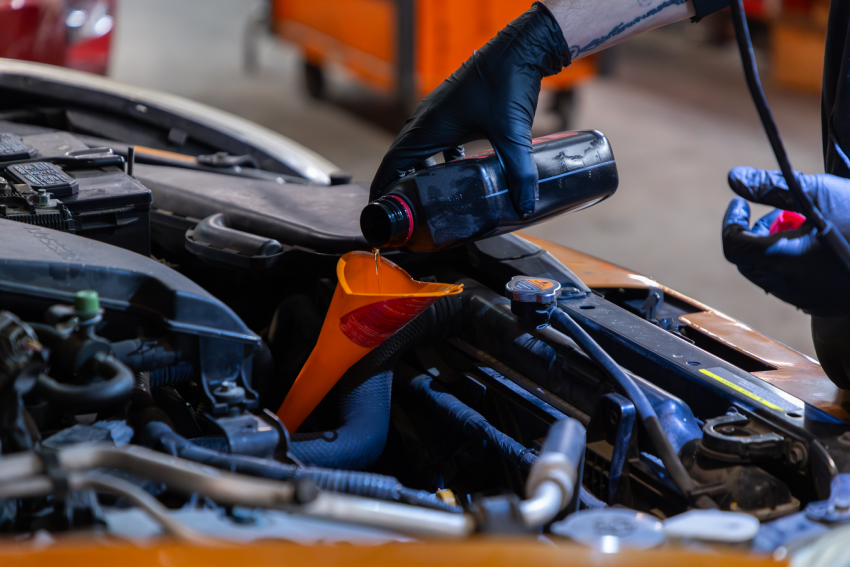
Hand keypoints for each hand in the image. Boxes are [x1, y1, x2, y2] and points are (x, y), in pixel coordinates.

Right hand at [369, 2, 569, 215]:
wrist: (520, 47)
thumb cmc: (507, 81)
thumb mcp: (512, 133)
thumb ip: (517, 172)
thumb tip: (523, 206)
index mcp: (428, 126)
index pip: (393, 162)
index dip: (383, 186)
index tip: (378, 208)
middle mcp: (427, 119)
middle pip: (403, 158)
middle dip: (400, 185)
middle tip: (403, 212)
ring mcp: (440, 112)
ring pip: (420, 148)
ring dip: (420, 172)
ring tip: (427, 196)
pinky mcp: (455, 109)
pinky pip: (438, 139)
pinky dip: (440, 159)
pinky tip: (456, 171)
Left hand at [722, 166, 849, 315]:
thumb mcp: (818, 193)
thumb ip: (770, 186)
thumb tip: (733, 178)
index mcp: (787, 259)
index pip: (734, 246)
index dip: (731, 223)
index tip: (740, 204)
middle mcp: (793, 287)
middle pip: (748, 262)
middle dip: (755, 234)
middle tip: (779, 213)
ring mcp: (808, 300)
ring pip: (767, 275)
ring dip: (771, 249)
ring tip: (801, 225)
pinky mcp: (822, 304)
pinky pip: (790, 286)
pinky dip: (790, 264)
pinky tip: (814, 246)